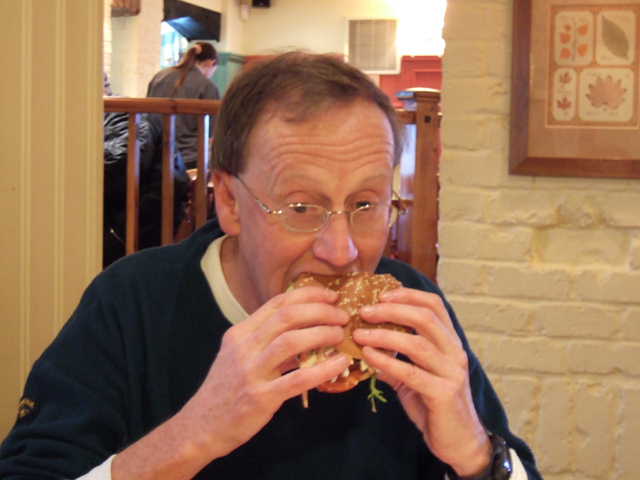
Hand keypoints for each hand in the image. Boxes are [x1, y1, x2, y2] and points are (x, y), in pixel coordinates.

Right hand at [178, 285, 350, 459]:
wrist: (201, 426)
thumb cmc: (226, 389)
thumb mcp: (239, 356)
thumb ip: (267, 341)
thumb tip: (307, 329)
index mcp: (241, 332)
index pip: (278, 302)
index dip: (308, 295)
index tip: (331, 296)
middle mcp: (244, 346)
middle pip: (287, 316)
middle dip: (320, 310)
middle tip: (342, 316)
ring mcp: (251, 371)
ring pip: (292, 341)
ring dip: (322, 333)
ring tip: (340, 335)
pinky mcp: (260, 397)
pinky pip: (298, 378)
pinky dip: (324, 368)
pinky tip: (340, 363)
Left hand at [353, 288, 490, 476]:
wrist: (459, 442)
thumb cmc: (435, 406)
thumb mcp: (413, 378)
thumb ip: (395, 360)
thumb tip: (365, 345)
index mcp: (450, 342)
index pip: (434, 305)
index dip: (408, 295)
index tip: (381, 294)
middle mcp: (454, 352)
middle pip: (425, 317)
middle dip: (392, 310)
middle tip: (365, 311)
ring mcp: (451, 373)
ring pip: (417, 343)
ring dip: (384, 335)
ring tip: (359, 333)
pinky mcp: (443, 394)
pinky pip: (411, 372)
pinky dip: (387, 361)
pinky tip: (368, 356)